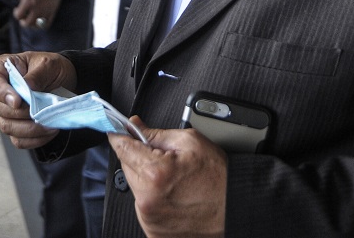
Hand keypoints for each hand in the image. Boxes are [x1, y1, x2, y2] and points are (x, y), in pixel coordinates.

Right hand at [0, 51, 77, 148]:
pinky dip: (34, 139)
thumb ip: (36, 75)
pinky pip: (18, 140)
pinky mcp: (15, 127)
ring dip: (29, 128)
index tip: (18, 101)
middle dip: (21, 113)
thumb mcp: (48, 63)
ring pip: (7, 127)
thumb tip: (27, 87)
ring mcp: (4, 112)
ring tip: (48, 124)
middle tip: (40, 111)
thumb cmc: (52, 67)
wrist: (64, 79)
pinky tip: (48, 131)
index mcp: (1, 69)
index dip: (3, 93)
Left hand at [14, 0, 60, 28]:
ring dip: (32, 24)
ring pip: (37, 26)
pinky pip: (47, 23)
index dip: (16, 13)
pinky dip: (43, 24)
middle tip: (23, 17)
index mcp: (28, 2)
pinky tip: (40, 20)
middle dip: (23, 21)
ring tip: (32, 19)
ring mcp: (45, 11)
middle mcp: (36, 9)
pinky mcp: (53, 11)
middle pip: (27, 24)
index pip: (18, 15)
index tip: (16, 8)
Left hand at [111, 118, 226, 237]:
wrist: (234, 208)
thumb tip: (135, 126)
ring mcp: (149, 219)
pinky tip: (173, 196)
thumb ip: (156, 133)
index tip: (118, 131)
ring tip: (174, 181)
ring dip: (147, 180)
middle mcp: (148, 199)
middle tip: (165, 159)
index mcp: (155, 173)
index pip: (122, 148)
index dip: (120, 135)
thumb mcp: (191, 141)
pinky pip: (144, 208)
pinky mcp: (153, 232)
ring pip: (135, 188)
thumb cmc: (218, 177)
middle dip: (140, 159)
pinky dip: (154, 199)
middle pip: (127, 168)